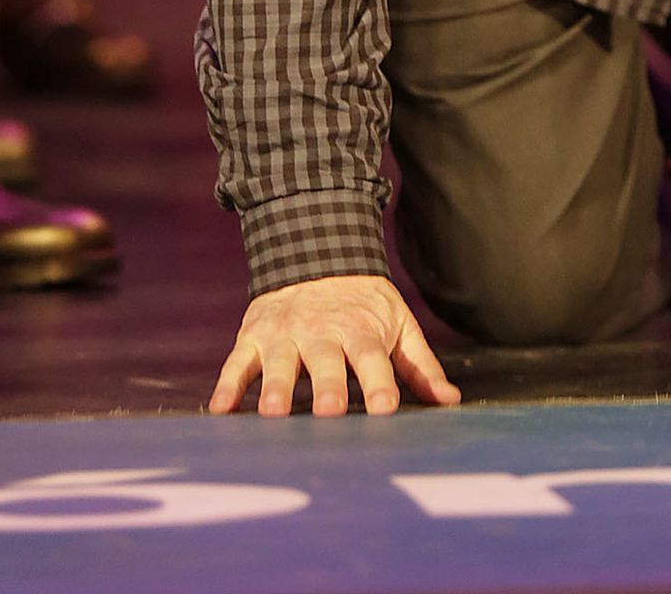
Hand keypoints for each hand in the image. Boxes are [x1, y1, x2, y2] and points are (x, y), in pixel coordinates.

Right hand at [210, 273, 460, 416]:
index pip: (372, 358)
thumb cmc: (364, 306)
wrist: (316, 255)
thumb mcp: (398, 325)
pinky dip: (228, 384)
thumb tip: (450, 401)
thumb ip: (420, 366)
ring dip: (276, 387)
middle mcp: (322, 332)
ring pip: (280, 363)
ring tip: (274, 414)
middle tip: (329, 412)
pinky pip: (237, 361)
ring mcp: (285, 334)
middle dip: (327, 386)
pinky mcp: (255, 337)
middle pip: (326, 361)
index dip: (379, 383)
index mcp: (361, 331)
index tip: (385, 409)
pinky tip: (220, 409)